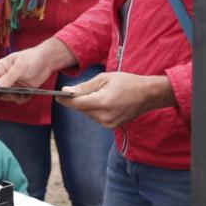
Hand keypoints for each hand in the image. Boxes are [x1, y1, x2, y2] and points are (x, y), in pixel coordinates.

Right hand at [0, 38, 75, 101]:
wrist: (47, 60)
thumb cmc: (32, 58)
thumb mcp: (20, 67)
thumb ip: (7, 77)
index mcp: (0, 69)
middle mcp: (5, 77)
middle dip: (5, 95)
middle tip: (15, 93)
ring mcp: (13, 84)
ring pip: (7, 97)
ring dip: (15, 98)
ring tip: (23, 94)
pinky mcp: (21, 90)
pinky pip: (17, 99)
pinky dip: (22, 99)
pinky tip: (28, 94)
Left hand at [56, 72, 175, 128]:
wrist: (148, 95)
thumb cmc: (127, 83)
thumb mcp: (104, 79)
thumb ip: (85, 87)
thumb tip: (67, 91)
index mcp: (102, 102)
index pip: (77, 104)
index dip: (65, 100)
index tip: (57, 95)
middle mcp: (104, 116)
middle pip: (81, 109)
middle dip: (79, 100)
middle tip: (85, 89)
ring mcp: (109, 123)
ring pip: (87, 114)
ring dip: (88, 105)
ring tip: (101, 94)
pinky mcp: (111, 126)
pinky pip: (95, 117)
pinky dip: (95, 110)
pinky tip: (105, 102)